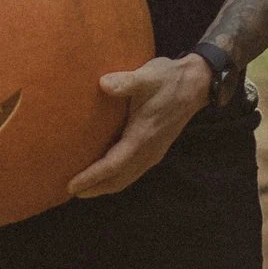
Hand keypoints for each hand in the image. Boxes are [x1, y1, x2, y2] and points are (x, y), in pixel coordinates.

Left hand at [66, 55, 211, 197]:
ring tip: (84, 188)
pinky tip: (106, 172)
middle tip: (70, 192)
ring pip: (127, 177)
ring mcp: (154, 151)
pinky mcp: (156, 148)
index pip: (113, 166)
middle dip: (95, 188)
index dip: (92, 177)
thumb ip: (125, 82)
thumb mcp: (146, 76)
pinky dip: (116, 177)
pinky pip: (133, 170)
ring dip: (105, 185)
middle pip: (118, 179)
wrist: (197, 83)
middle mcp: (148, 150)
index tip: (71, 186)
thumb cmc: (168, 79)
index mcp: (142, 137)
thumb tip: (103, 83)